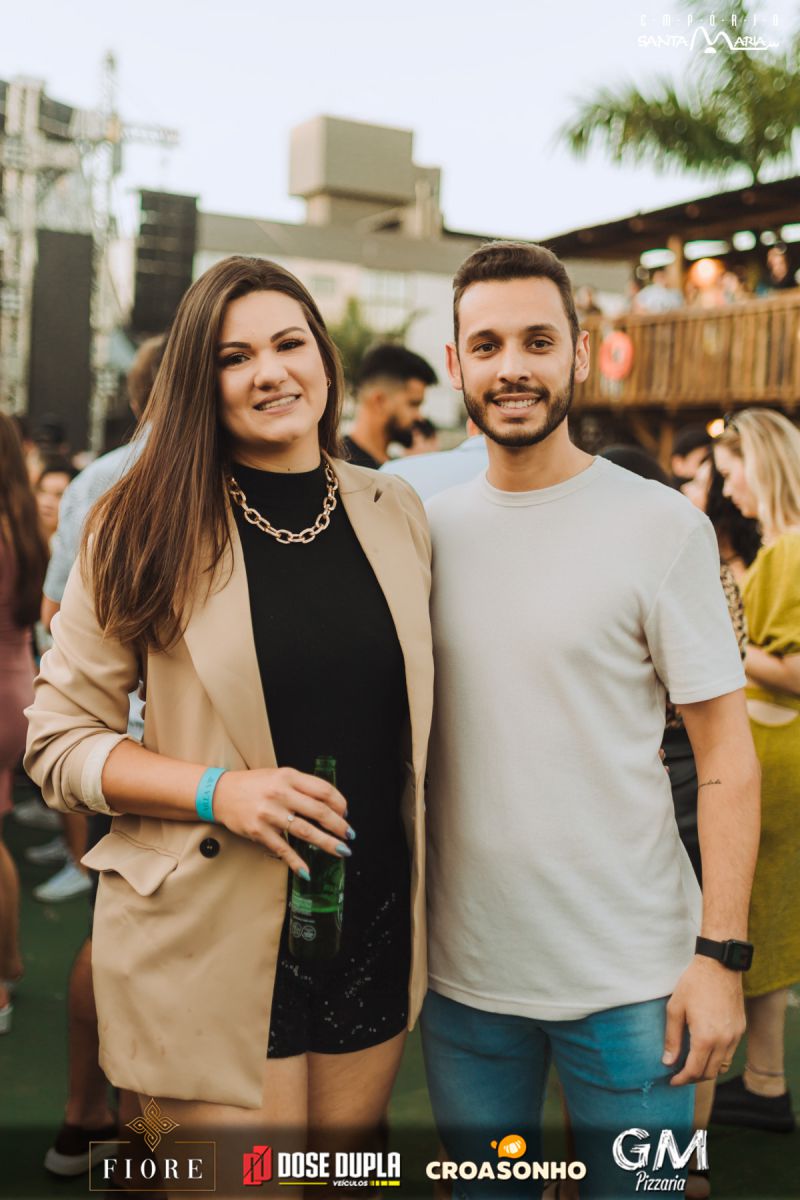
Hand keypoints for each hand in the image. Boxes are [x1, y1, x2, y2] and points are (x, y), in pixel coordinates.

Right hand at [213, 767, 352, 876]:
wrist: (221, 793)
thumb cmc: (254, 785)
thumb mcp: (279, 776)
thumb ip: (301, 786)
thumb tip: (329, 805)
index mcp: (288, 777)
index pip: (323, 790)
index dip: (339, 803)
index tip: (346, 813)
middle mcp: (280, 794)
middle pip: (319, 811)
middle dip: (339, 825)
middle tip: (349, 835)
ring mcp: (269, 813)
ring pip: (305, 831)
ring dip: (327, 843)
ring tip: (340, 850)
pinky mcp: (259, 831)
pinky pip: (283, 849)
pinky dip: (297, 862)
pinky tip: (307, 871)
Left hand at [663, 956, 745, 1085]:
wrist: (719, 966)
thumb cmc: (693, 984)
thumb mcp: (675, 1008)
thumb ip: (672, 1038)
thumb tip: (668, 1062)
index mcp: (705, 1038)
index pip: (694, 1070)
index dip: (681, 1079)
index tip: (672, 1081)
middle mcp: (723, 1041)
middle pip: (709, 1073)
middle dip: (693, 1077)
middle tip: (679, 1074)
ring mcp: (735, 1036)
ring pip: (722, 1066)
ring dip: (707, 1070)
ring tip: (692, 1064)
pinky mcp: (741, 1029)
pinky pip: (730, 1053)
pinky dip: (718, 1058)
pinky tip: (706, 1050)